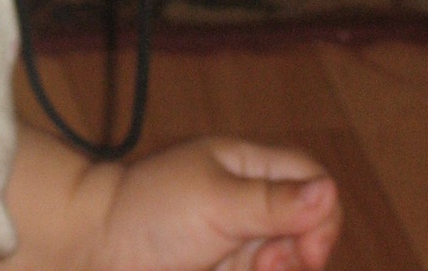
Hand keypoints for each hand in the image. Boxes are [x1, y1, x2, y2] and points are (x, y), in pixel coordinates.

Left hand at [95, 138, 339, 270]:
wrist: (97, 248)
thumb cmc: (152, 213)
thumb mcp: (217, 203)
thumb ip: (274, 201)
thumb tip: (330, 190)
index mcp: (248, 166)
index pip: (313, 180)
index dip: (323, 215)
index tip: (306, 251)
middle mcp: (248, 202)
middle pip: (307, 229)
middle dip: (295, 254)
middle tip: (263, 263)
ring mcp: (237, 239)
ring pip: (283, 260)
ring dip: (270, 270)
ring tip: (240, 269)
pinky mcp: (225, 267)